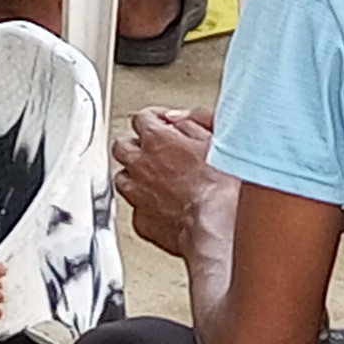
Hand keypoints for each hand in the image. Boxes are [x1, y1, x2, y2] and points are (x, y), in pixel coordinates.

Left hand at [110, 107, 224, 261]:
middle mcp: (139, 164)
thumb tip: (177, 119)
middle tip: (153, 151)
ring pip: (123, 178)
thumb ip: (191, 121)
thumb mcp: (214, 138)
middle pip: (122, 147)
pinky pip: (136, 208)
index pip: (142, 119)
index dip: (155, 120)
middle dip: (136, 146)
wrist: (218, 224)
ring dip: (136, 176)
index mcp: (156, 139)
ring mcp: (136, 194)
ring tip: (157, 181)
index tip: (163, 126)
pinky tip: (164, 207)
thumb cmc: (221, 184)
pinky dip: (147, 205)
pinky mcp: (141, 221)